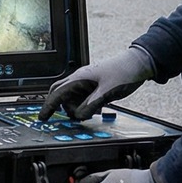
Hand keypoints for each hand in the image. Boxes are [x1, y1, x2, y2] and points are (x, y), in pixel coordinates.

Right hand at [39, 47, 154, 120]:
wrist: (139, 63)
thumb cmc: (124, 72)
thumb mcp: (107, 92)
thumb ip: (91, 104)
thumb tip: (78, 116)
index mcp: (79, 78)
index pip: (57, 93)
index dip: (49, 106)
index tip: (43, 118)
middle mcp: (80, 79)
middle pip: (60, 93)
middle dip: (59, 106)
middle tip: (60, 119)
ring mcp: (87, 82)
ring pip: (72, 98)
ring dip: (76, 108)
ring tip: (90, 113)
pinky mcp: (95, 86)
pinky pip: (83, 98)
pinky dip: (85, 106)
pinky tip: (95, 110)